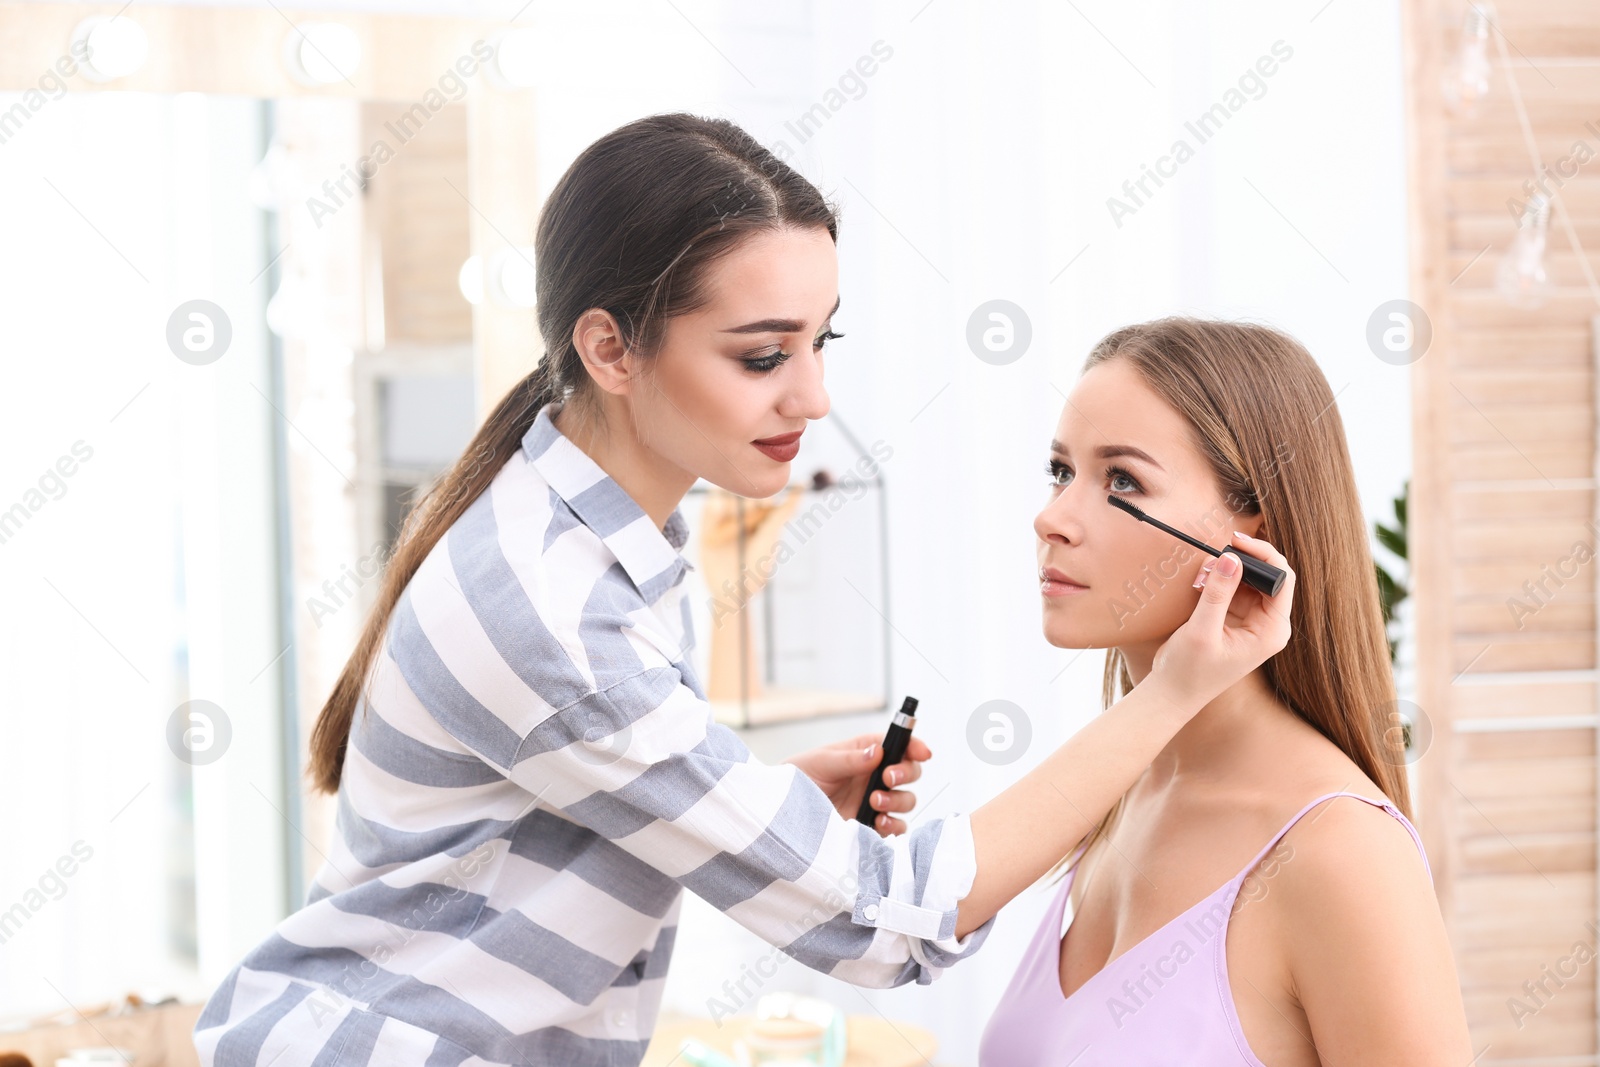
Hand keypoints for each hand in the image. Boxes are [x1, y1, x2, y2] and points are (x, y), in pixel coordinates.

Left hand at [783, 732, 932, 835]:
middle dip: (906, 774)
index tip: (922, 752)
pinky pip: (896, 827)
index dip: (915, 746)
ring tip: (874, 802)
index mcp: (866, 753)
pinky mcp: (871, 826)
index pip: (899, 745)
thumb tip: (877, 752)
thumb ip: (850, 759)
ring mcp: (875, 802)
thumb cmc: (799, 778)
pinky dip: (894, 825)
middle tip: (887, 778)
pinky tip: (879, 822)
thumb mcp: (821, 762)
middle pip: (910, 773)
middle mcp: (875, 776)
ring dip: (897, 801)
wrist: (783, 813)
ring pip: (906, 800)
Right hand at [1147, 531, 1295, 711]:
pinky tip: (1200, 584)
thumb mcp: (1202, 631)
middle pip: (1269, 576)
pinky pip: (1235, 590)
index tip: (1236, 543)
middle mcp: (1268, 626)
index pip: (1282, 580)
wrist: (1172, 695)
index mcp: (1271, 631)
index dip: (1264, 555)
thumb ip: (1218, 593)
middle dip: (1243, 562)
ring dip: (1228, 572)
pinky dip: (1219, 581)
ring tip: (1202, 576)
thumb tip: (1232, 558)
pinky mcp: (1236, 620)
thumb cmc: (1189, 672)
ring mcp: (1253, 622)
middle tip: (1214, 556)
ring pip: (1250, 580)